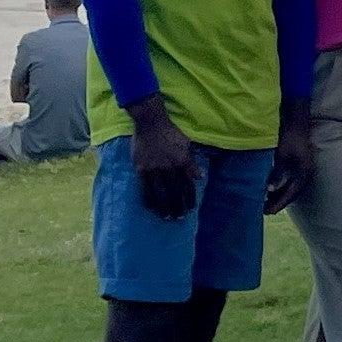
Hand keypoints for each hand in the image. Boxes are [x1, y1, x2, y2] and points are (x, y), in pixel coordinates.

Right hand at [128, 99, 198, 220]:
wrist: (150, 123)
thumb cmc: (170, 132)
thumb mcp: (186, 145)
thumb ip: (192, 163)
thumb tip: (200, 177)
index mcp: (181, 162)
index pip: (187, 185)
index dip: (189, 198)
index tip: (191, 209)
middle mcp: (169, 168)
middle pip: (174, 192)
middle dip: (178, 207)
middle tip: (179, 218)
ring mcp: (154, 169)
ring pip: (160, 193)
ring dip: (164, 207)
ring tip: (166, 217)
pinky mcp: (141, 169)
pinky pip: (144, 188)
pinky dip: (148, 200)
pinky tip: (151, 208)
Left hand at [263, 101, 313, 214]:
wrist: (297, 121)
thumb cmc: (290, 137)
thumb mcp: (282, 155)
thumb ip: (277, 173)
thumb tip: (270, 190)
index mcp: (304, 173)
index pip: (291, 194)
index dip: (279, 204)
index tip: (267, 212)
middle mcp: (306, 173)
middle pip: (292, 193)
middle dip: (279, 202)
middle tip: (264, 211)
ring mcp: (304, 169)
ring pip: (291, 187)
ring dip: (279, 194)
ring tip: (265, 202)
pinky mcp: (299, 164)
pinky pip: (290, 181)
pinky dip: (281, 186)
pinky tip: (270, 188)